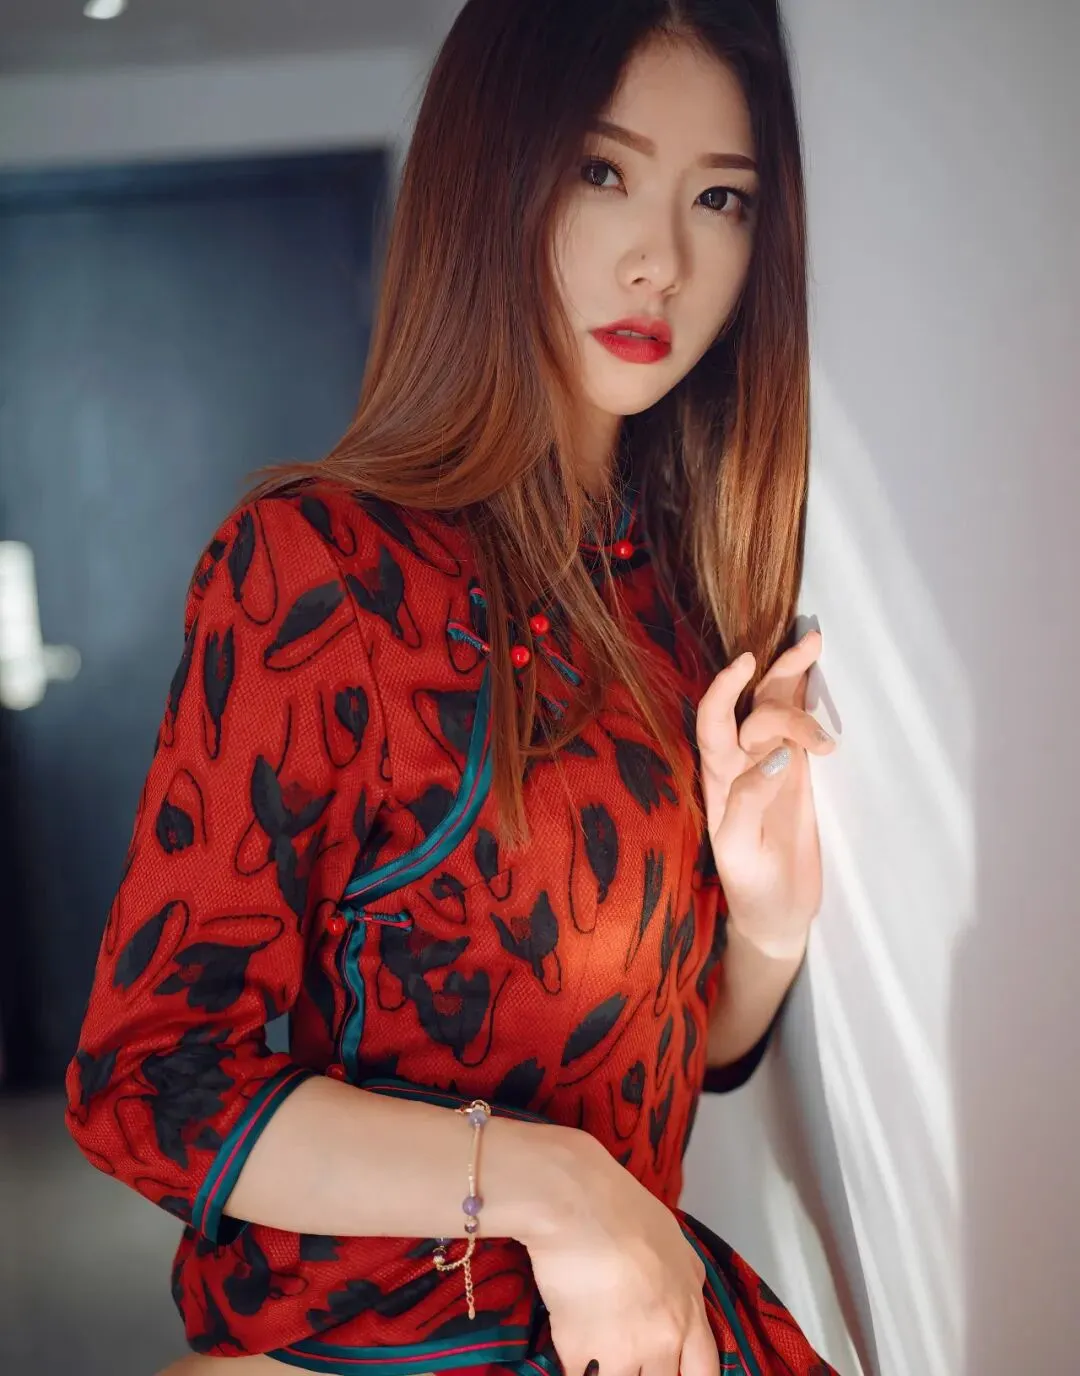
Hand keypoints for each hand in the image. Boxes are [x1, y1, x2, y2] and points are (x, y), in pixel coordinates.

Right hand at [525, 1134, 718, 1375]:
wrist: (577, 1201)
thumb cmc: (626, 1208)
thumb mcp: (673, 1239)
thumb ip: (685, 1276)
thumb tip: (687, 1291)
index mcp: (688, 1312)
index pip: (704, 1371)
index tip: (671, 1370)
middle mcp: (662, 1340)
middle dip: (647, 1374)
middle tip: (629, 1358)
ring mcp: (621, 1352)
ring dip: (609, 1372)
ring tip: (599, 1352)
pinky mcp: (578, 1352)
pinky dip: (575, 1366)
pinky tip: (570, 1347)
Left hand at [695, 629, 835, 960]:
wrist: (779, 915)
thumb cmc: (752, 886)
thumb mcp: (740, 850)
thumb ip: (749, 801)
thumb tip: (775, 756)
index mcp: (719, 778)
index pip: (713, 722)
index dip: (725, 689)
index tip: (747, 661)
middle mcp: (741, 762)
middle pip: (754, 704)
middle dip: (779, 674)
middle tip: (815, 651)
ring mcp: (772, 764)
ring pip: (779, 707)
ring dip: (797, 680)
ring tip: (822, 662)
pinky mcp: (800, 773)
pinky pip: (801, 727)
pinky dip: (810, 699)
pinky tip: (822, 677)